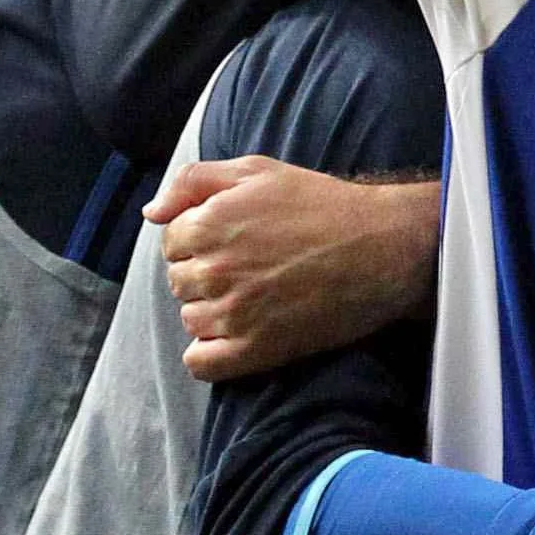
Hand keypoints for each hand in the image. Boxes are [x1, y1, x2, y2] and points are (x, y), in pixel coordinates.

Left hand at [146, 157, 442, 381]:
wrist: (382, 248)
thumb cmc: (322, 204)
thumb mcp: (257, 170)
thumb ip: (194, 181)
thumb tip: (152, 213)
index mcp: (208, 224)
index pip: (171, 242)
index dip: (199, 240)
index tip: (233, 241)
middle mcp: (214, 270)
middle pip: (179, 282)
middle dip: (205, 274)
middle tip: (249, 268)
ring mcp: (234, 313)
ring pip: (191, 320)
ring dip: (213, 311)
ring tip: (254, 298)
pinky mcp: (256, 349)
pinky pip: (202, 364)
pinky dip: (209, 354)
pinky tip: (234, 338)